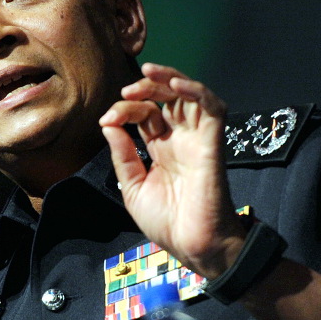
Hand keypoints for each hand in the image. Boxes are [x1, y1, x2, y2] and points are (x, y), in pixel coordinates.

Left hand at [99, 63, 245, 277]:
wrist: (192, 245)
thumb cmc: (167, 223)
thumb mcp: (133, 188)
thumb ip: (123, 156)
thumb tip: (109, 125)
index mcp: (161, 148)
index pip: (146, 114)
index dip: (126, 110)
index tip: (107, 120)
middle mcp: (179, 139)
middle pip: (166, 98)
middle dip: (146, 87)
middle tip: (127, 91)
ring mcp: (197, 139)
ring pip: (190, 95)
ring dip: (170, 79)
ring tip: (148, 74)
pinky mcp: (213, 143)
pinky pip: (213, 108)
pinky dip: (197, 91)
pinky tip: (176, 86)